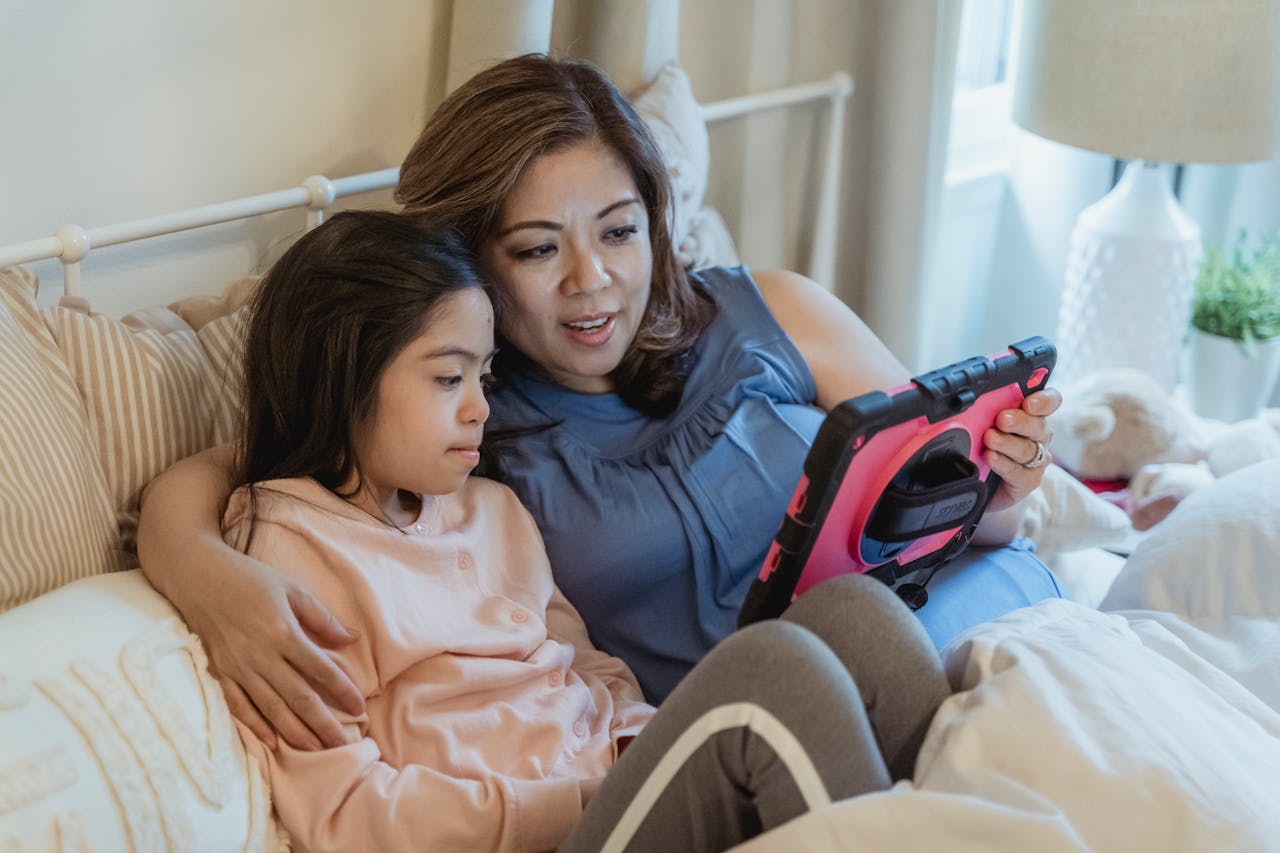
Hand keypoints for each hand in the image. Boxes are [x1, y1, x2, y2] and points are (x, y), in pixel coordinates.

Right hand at [183, 549, 365, 750]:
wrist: (198, 577)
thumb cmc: (250, 579)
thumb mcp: (292, 589)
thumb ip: (322, 618)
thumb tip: (352, 639)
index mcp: (283, 632)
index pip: (320, 669)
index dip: (342, 690)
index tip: (360, 708)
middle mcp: (261, 656)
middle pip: (299, 697)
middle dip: (323, 723)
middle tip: (345, 744)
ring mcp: (238, 668)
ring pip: (271, 708)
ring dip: (295, 732)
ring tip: (317, 750)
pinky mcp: (219, 673)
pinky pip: (239, 706)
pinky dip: (256, 725)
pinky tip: (272, 742)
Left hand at [981, 387, 1061, 512]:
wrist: (980, 482)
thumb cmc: (984, 448)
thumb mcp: (983, 425)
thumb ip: (986, 412)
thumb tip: (977, 404)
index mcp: (1032, 416)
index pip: (1049, 402)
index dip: (1044, 401)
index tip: (1029, 403)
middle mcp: (1038, 436)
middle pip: (1037, 425)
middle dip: (1019, 421)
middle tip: (1002, 419)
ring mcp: (1036, 460)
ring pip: (1027, 449)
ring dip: (1007, 443)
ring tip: (989, 438)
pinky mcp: (1028, 480)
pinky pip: (1018, 471)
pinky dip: (1003, 463)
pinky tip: (991, 457)